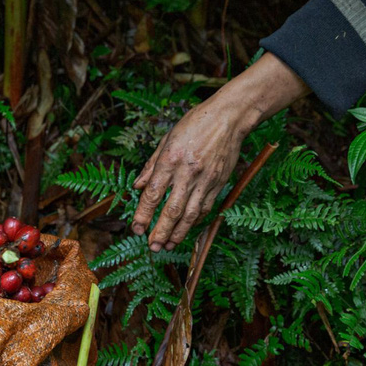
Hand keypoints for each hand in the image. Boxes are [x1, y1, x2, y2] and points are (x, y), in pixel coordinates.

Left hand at [131, 53, 310, 250]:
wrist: (229, 118)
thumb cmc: (195, 123)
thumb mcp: (167, 139)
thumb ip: (151, 165)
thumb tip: (137, 187)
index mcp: (170, 160)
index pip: (153, 194)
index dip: (143, 214)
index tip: (136, 228)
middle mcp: (187, 173)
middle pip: (172, 210)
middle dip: (160, 231)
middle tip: (151, 247)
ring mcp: (206, 180)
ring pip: (191, 214)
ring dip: (178, 233)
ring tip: (167, 246)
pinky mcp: (219, 183)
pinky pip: (205, 207)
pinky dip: (195, 221)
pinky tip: (185, 230)